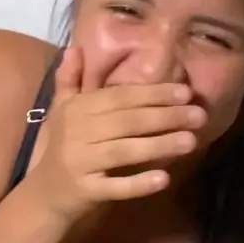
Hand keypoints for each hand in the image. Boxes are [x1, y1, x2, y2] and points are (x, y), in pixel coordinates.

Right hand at [30, 47, 206, 220]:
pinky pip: (115, 187)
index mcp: (76, 110)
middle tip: (199, 115)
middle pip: (127, 122)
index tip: (185, 92)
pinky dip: (138, 183)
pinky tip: (164, 179)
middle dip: (165, 117)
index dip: (153, 93)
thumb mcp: (62, 110)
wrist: (44, 194)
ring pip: (124, 151)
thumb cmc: (60, 146)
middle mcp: (77, 133)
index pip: (119, 97)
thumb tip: (73, 48)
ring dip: (159, 146)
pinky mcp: (85, 191)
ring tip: (191, 141)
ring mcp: (80, 163)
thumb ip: (69, 79)